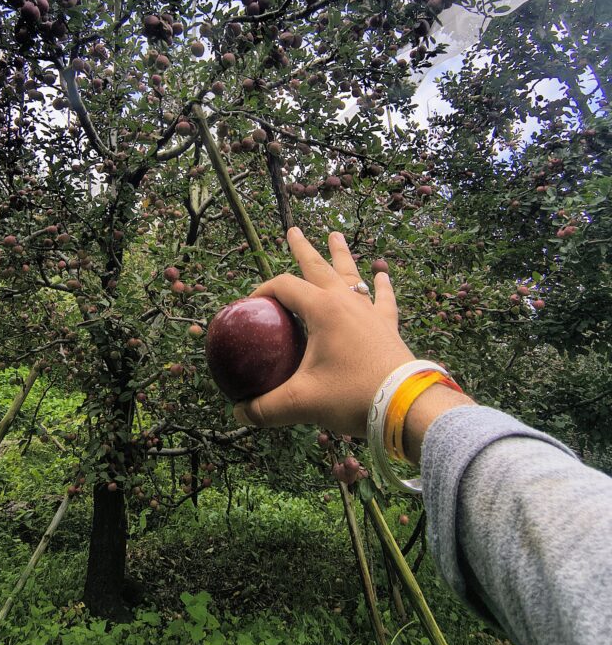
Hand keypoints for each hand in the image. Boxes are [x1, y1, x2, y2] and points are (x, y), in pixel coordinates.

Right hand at [232, 227, 414, 434]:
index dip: (264, 290)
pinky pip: (384, 299)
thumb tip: (239, 413)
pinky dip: (382, 286)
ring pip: (352, 274)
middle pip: (319, 267)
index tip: (252, 303)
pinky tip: (383, 274)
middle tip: (292, 230)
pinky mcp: (387, 326)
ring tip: (335, 234)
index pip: (285, 286)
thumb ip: (265, 408)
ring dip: (341, 254)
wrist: (405, 404)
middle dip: (303, 249)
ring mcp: (369, 311)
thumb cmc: (353, 396)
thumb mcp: (302, 402)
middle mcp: (346, 302)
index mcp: (322, 310)